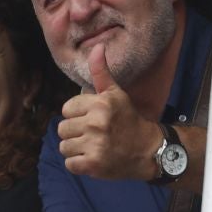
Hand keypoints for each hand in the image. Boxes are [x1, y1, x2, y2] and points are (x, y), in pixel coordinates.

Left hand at [57, 45, 160, 179]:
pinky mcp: (93, 164)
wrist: (149, 150)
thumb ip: (101, 73)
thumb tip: (96, 47)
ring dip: (76, 149)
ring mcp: (94, 145)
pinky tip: (93, 159)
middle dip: (75, 133)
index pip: (66, 109)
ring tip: (93, 146)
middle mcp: (96, 123)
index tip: (93, 119)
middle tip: (94, 135)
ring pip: (64, 146)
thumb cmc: (128, 120)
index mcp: (100, 104)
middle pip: (62, 128)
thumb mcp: (115, 94)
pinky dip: (79, 164)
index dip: (78, 115)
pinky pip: (70, 164)